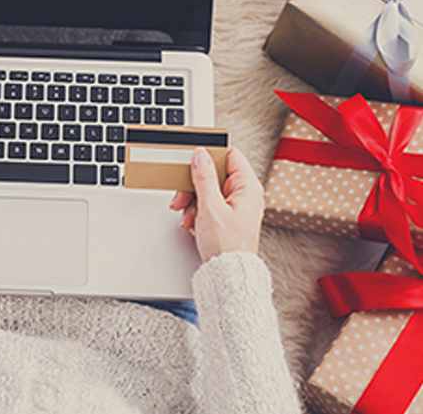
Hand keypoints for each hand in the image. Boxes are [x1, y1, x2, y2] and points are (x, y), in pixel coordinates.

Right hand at [169, 146, 263, 262]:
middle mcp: (244, 195)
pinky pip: (207, 205)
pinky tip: (193, 223)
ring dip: (192, 202)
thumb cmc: (228, 246)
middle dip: (194, 187)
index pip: (230, 156)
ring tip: (188, 217)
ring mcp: (235, 207)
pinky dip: (196, 212)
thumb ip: (204, 177)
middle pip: (214, 175)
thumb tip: (201, 155)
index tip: (193, 163)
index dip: (210, 157)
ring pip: (207, 190)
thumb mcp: (210, 207)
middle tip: (183, 198)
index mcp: (248, 188)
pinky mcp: (226, 218)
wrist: (228, 275)